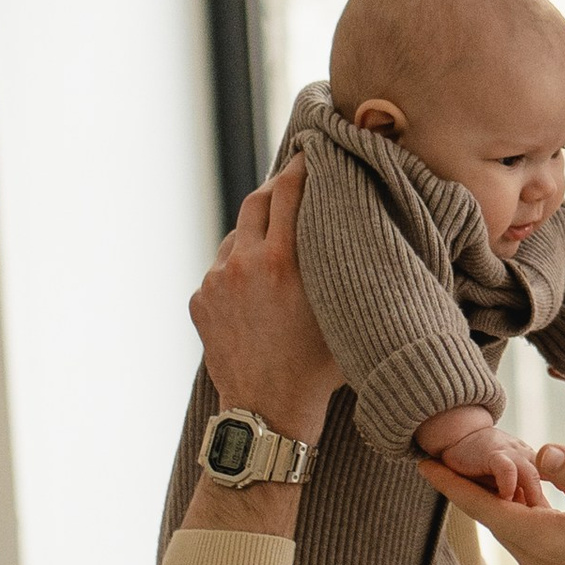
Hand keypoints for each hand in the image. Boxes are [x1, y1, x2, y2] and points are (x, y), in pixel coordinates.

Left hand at [189, 166, 339, 443]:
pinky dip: (238, 268)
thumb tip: (365, 224)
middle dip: (277, 187)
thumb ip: (345, 264)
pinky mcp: (200, 299)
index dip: (301, 165)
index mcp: (283, 262)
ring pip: (236, 236)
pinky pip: (220, 269)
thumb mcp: (343, 309)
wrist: (268, 412)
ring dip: (256, 233)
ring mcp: (216, 281)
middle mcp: (244, 264)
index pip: (289, 190)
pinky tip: (258, 289)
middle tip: (295, 181)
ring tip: (278, 248)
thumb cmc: (319, 367)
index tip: (311, 152)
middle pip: (257, 201)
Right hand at [415, 408, 547, 508]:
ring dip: (533, 493)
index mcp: (534, 462)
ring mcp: (510, 454)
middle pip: (547, 476)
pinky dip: (509, 483)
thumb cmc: (485, 458)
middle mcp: (525, 456)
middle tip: (563, 515)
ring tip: (538, 513)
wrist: (456, 433)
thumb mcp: (512, 476)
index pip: (559, 475)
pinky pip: (506, 468)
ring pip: (529, 474)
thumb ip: (528, 494)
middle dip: (554, 496)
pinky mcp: (491, 454)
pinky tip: (507, 499)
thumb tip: (549, 518)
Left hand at [418, 431, 564, 564]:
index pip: (484, 507)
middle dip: (471, 480)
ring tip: (487, 457)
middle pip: (491, 515)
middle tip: (453, 443)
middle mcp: (536, 562)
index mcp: (545, 541)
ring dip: (500, 493)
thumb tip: (540, 451)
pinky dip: (520, 508)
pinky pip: (526, 534)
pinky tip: (529, 485)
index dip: (450, 483)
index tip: (421, 460)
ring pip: (509, 524)